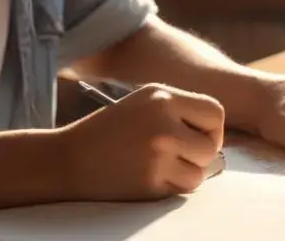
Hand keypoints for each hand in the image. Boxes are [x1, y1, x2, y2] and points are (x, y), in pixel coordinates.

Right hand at [56, 83, 224, 200]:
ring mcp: (158, 152)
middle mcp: (163, 121)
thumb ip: (179, 110)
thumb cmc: (109, 131)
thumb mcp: (143, 103)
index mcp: (162, 96)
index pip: (215, 112)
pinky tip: (152, 177)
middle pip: (211, 144)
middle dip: (201, 154)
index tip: (197, 137)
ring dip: (188, 173)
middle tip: (181, 156)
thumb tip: (216, 132)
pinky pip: (184, 188)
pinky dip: (174, 186)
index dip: (212, 128)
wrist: (68, 158)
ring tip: (162, 166)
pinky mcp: (151, 180)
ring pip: (201, 170)